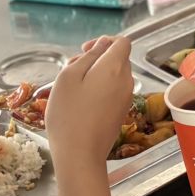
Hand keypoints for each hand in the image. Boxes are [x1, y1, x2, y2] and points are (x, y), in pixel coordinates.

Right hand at [46, 36, 134, 166]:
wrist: (80, 154)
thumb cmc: (69, 114)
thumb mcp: (68, 77)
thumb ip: (88, 56)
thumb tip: (103, 44)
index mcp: (115, 68)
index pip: (122, 42)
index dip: (103, 41)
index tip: (84, 50)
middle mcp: (126, 81)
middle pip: (118, 59)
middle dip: (96, 59)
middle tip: (71, 71)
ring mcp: (126, 98)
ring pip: (114, 76)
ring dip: (96, 75)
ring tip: (73, 89)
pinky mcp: (121, 112)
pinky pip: (113, 91)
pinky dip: (100, 90)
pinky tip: (81, 103)